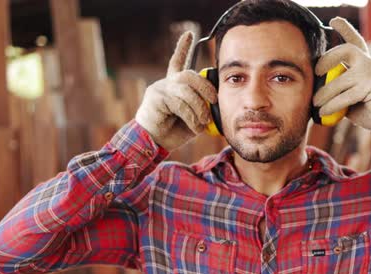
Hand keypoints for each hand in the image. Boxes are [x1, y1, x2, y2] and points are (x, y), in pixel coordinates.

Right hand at [135, 32, 216, 150]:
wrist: (154, 143)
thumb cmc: (174, 131)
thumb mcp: (194, 117)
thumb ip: (202, 106)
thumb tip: (215, 100)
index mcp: (175, 85)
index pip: (178, 62)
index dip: (183, 47)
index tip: (190, 34)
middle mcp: (166, 83)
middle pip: (189, 74)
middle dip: (205, 87)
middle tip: (214, 100)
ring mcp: (160, 89)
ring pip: (186, 89)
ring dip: (199, 107)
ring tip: (203, 121)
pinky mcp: (155, 98)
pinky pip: (179, 102)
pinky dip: (190, 115)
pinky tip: (194, 126)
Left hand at [313, 17, 370, 129]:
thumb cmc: (368, 109)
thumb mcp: (351, 93)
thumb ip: (340, 85)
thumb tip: (316, 87)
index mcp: (366, 63)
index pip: (356, 41)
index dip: (345, 29)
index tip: (333, 20)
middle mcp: (370, 64)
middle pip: (348, 50)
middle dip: (329, 58)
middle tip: (317, 71)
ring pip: (340, 80)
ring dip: (324, 93)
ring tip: (315, 103)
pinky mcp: (370, 88)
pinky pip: (344, 96)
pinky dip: (331, 105)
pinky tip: (322, 112)